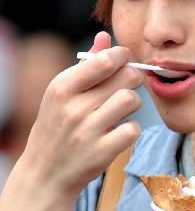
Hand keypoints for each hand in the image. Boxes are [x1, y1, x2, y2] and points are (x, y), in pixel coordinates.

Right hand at [18, 31, 142, 196]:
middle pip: (125, 77)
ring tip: (122, 109)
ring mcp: (87, 131)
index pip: (105, 60)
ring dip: (133, 103)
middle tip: (126, 86)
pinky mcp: (101, 152)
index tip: (125, 60)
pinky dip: (131, 129)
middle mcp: (73, 107)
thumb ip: (86, 65)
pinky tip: (120, 130)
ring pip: (130, 100)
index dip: (123, 56)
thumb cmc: (57, 127)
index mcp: (62, 87)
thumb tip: (105, 37)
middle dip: (132, 78)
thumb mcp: (62, 94)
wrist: (46, 173)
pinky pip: (133, 129)